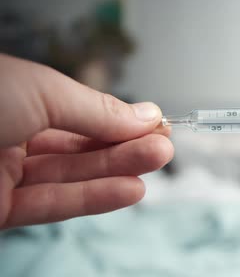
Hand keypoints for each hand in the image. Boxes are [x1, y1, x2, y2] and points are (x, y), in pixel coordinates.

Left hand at [0, 54, 173, 228]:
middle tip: (164, 146)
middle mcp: (11, 136)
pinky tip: (130, 190)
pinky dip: (92, 199)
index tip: (157, 124)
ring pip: (70, 176)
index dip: (120, 122)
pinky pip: (50, 205)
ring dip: (117, 172)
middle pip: (80, 147)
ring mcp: (3, 175)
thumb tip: (147, 115)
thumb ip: (96, 110)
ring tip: (158, 161)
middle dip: (126, 147)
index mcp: (17, 99)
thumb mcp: (43, 93)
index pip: (79, 115)